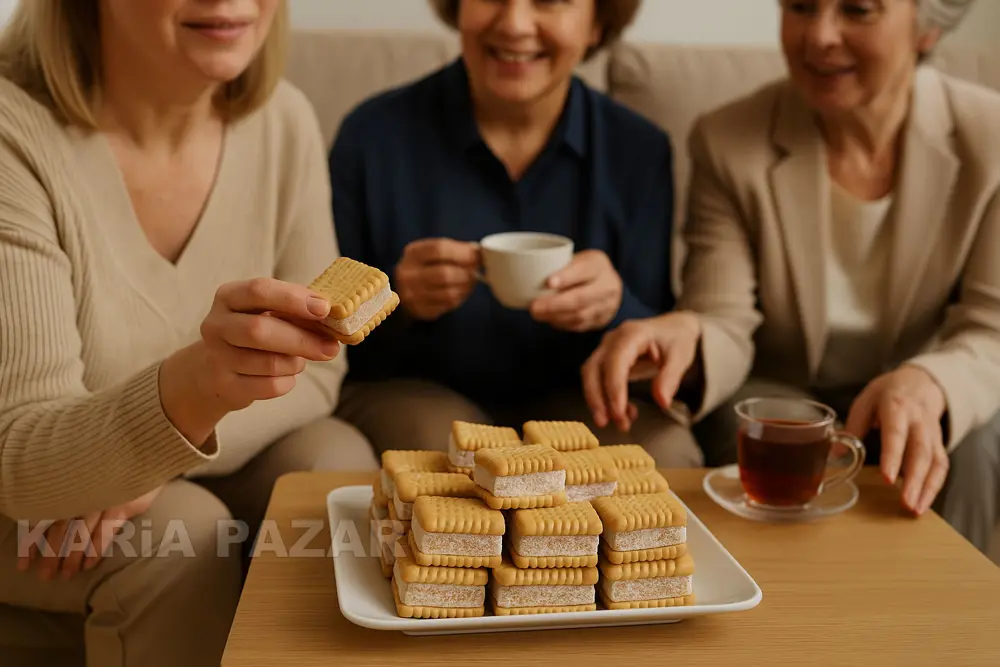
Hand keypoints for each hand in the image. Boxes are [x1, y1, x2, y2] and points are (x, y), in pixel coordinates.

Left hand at [18, 487, 161, 579]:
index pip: (43, 519)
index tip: (25, 564)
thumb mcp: (88, 484)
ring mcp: (101, 499)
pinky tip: (90, 564)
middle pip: (60, 529)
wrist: (145, 458)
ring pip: (81, 532)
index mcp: (68, 490)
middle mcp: (81, 495)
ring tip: (67, 574)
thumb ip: (71, 501)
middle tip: (46, 576)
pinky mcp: (121, 505)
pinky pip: (106, 530)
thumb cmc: (115, 473)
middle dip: (52, 554)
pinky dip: (97, 547)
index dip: (32, 542)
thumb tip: (45, 529)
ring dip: (73, 556)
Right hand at [161, 277, 341, 443]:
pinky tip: (285, 375)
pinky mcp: (225, 386)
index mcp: (229, 296)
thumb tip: (337, 316)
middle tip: (331, 347)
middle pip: (260, 330)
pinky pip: (269, 386)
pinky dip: (287, 381)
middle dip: (302, 339)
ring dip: (295, 363)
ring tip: (298, 360)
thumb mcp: (267, 313)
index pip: (259, 290)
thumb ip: (297, 311)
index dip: (293, 298)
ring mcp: (217, 357)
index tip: (324, 308)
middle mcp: (216, 325)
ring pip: (269, 363)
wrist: (212, 371)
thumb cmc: (254, 334)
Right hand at [394, 239, 479, 321]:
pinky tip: (460, 292)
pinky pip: (448, 305)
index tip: (476, 255)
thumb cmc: (426, 266)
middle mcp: (408, 274)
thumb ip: (454, 249)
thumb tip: (477, 252)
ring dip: (465, 287)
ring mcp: (412, 294)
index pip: (438, 249)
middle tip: (476, 271)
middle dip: (466, 272)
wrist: (407, 290)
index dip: (462, 252)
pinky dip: (459, 298)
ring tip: (470, 281)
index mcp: (412, 252)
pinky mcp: (420, 310)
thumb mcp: (434, 252)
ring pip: (449, 293)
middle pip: (444, 273)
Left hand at [530, 250, 622, 331]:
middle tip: (534, 307)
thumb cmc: (585, 269)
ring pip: (579, 315)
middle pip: (580, 298)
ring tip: (537, 314)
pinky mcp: (601, 321)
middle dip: (554, 304)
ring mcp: (607, 306)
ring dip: (555, 316)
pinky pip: (579, 326)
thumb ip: (559, 265)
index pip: (583, 270)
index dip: (566, 277)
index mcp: (598, 265)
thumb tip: (526, 275)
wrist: (610, 286)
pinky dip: (561, 323)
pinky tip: (550, 319)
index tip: (548, 282)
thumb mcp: (577, 259)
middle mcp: (607, 286)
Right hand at [581, 312, 700, 431]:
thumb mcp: (681, 357)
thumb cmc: (676, 339)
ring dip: (599, 401)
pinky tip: (624, 413)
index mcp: (633, 333)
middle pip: (593, 368)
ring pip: (591, 375)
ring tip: (620, 423)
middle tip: (606, 423)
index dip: (614, 387)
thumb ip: (670, 378)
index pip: (615, 361)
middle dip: (597, 398)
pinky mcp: (606, 360)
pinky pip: (598, 380)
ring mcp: (606, 348)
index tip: (618, 412)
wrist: (673, 329)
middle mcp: (613, 339)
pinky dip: (606, 399)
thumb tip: (662, 402)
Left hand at [845, 365, 948, 515]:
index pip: (896, 434)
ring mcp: (932, 434)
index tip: (887, 478)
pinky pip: (941, 467)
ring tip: (914, 509)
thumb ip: (853, 427)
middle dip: (914, 480)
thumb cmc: (887, 393)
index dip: (893, 456)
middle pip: (920, 452)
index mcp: (896, 408)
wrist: (920, 382)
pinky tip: (922, 503)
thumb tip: (834, 454)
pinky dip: (934, 487)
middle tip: (905, 503)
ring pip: (934, 462)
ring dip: (926, 488)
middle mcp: (919, 422)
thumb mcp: (865, 401)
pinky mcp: (939, 444)